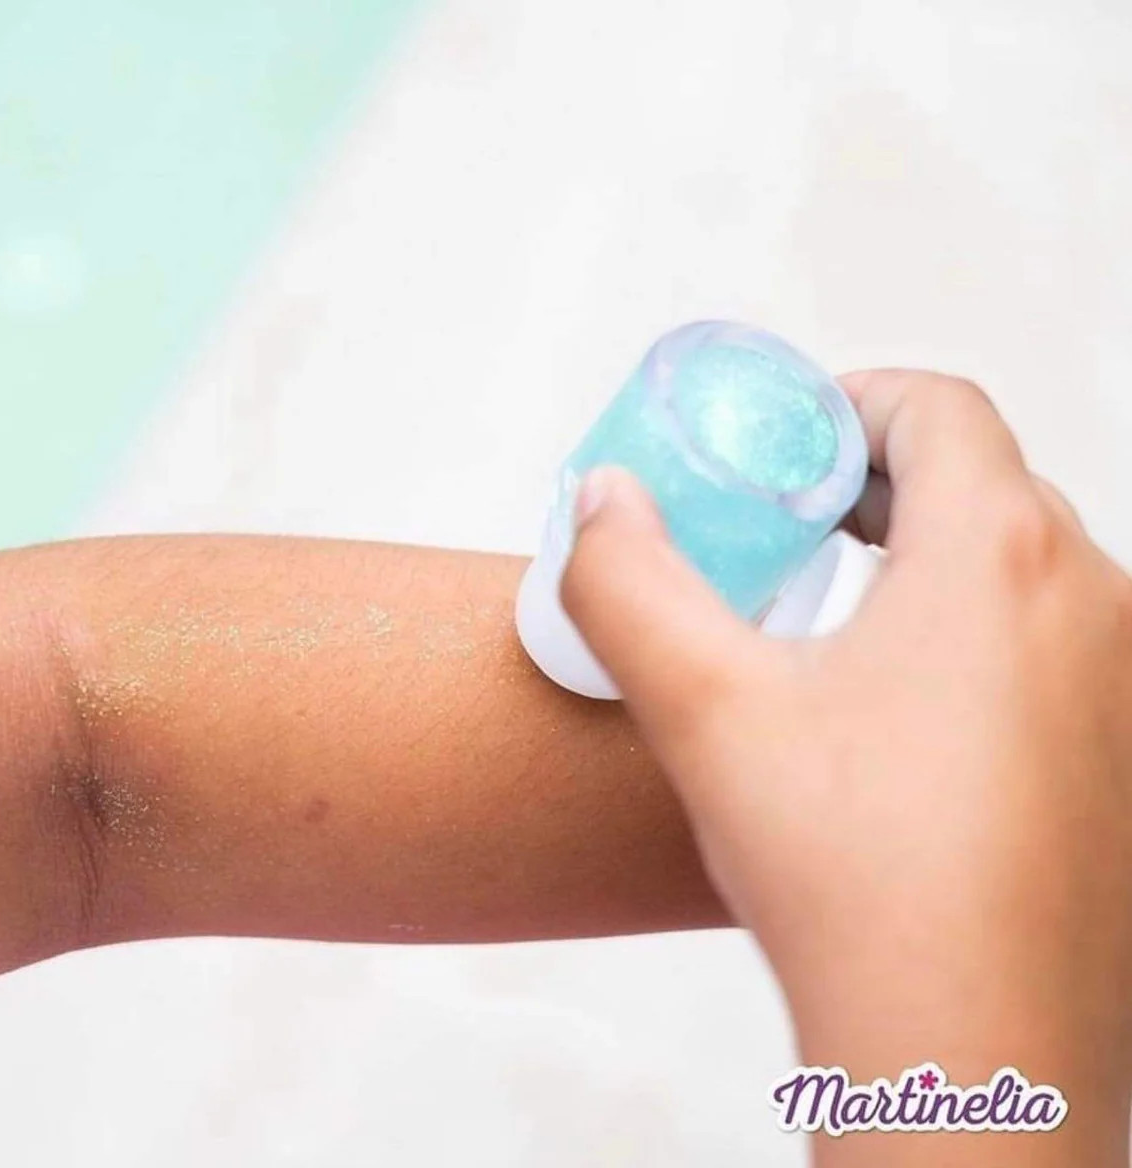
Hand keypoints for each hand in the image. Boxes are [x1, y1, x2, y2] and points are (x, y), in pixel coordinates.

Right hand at [561, 371, 1131, 1164]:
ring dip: (934, 555)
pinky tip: (902, 706)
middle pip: (986, 480)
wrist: (969, 1053)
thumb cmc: (854, 880)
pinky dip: (980, 629)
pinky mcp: (1124, 755)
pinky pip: (1055, 643)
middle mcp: (1094, 605)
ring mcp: (1126, 685)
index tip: (787, 447)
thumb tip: (601, 499)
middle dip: (883, 479)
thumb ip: (628, 580)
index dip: (853, 402)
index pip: (941, 407)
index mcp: (1000, 560)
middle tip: (795, 523)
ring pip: (1026, 565)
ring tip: (839, 609)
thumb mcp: (704, 709)